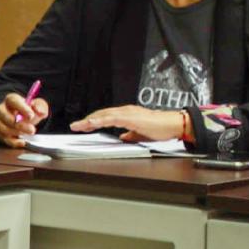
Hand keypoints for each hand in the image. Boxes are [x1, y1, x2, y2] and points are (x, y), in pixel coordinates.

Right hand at [0, 93, 49, 146]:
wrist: (24, 119)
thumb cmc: (30, 110)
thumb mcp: (38, 105)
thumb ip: (40, 107)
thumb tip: (39, 111)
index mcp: (11, 99)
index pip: (13, 101)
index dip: (22, 108)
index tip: (31, 116)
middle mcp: (1, 109)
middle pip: (6, 116)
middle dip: (20, 124)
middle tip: (32, 130)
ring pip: (3, 128)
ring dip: (16, 133)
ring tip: (28, 134)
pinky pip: (3, 137)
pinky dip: (13, 142)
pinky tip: (23, 142)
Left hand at [70, 105, 186, 141]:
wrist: (173, 125)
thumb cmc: (161, 128)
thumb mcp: (141, 135)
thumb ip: (130, 135)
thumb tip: (122, 138)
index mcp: (127, 115)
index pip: (106, 117)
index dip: (94, 121)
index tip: (83, 126)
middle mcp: (125, 111)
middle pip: (102, 115)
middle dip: (87, 121)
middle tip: (75, 126)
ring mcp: (128, 113)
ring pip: (104, 115)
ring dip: (90, 120)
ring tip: (79, 125)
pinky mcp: (131, 117)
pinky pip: (112, 118)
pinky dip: (100, 120)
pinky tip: (92, 123)